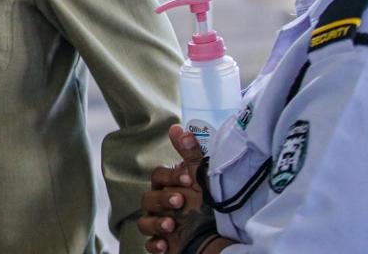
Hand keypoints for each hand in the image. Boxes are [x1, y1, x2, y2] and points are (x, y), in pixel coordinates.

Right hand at [138, 125, 209, 252]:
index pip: (159, 177)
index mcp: (170, 187)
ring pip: (144, 222)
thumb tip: (176, 127)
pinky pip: (149, 244)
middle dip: (163, 199)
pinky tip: (165, 245)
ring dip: (156, 223)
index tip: (188, 178)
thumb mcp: (202, 178)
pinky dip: (154, 244)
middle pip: (148, 198)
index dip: (170, 177)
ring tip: (172, 225)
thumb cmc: (211, 204)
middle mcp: (162, 205)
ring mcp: (161, 225)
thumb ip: (190, 153)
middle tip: (180, 201)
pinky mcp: (164, 244)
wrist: (223, 236)